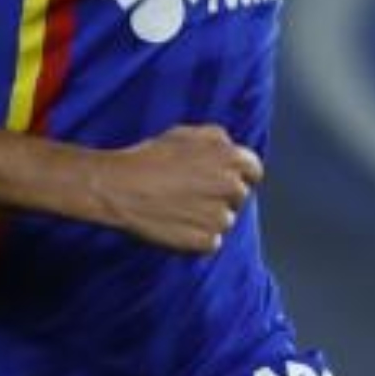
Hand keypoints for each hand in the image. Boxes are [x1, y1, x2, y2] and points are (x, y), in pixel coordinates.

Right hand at [92, 124, 262, 253]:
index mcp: (231, 159)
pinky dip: (198, 238)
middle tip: (193, 193)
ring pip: (226, 220)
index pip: (254, 171)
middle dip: (221, 195)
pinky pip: (212, 242)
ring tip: (181, 209)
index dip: (238, 174)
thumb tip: (230, 147)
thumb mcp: (185, 133)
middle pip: (239, 196)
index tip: (220, 179)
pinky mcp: (206, 241)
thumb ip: (216, 138)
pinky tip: (178, 225)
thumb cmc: (150, 157)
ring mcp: (220, 217)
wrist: (121, 187)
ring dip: (209, 217)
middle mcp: (231, 187)